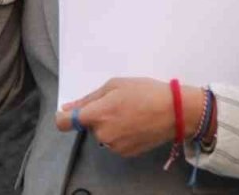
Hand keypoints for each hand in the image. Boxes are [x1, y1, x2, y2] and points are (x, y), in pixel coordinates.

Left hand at [54, 77, 202, 157]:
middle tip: (118, 103)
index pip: (64, 123)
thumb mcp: (115, 85)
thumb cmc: (144, 92)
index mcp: (97, 114)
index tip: (68, 112)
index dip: (63, 117)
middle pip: (89, 125)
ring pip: (103, 134)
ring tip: (130, 113)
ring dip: (110, 125)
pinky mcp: (126, 153)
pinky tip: (136, 124)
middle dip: (98, 115)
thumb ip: (89, 98)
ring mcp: (114, 146)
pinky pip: (115, 142)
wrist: (174, 112)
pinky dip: (121, 134)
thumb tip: (67, 107)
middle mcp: (102, 134)